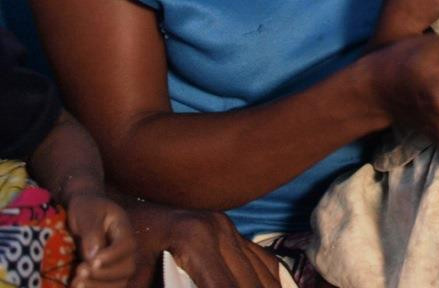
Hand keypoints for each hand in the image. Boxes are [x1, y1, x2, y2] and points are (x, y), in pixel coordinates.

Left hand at [65, 192, 135, 287]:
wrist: (81, 211)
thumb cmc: (85, 208)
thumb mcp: (86, 212)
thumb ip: (91, 231)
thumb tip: (93, 255)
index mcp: (123, 229)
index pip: (127, 245)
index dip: (113, 256)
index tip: (92, 261)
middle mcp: (124, 249)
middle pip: (127, 267)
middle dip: (104, 275)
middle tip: (80, 272)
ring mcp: (118, 262)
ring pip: (120, 282)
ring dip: (98, 287)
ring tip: (76, 283)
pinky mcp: (108, 273)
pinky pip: (108, 287)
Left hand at [125, 202, 280, 287]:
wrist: (116, 213)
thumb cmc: (117, 252)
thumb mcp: (130, 281)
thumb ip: (163, 287)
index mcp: (195, 239)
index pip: (223, 287)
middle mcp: (218, 228)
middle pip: (249, 281)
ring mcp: (226, 226)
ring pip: (262, 269)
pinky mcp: (228, 229)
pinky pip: (260, 258)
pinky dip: (267, 280)